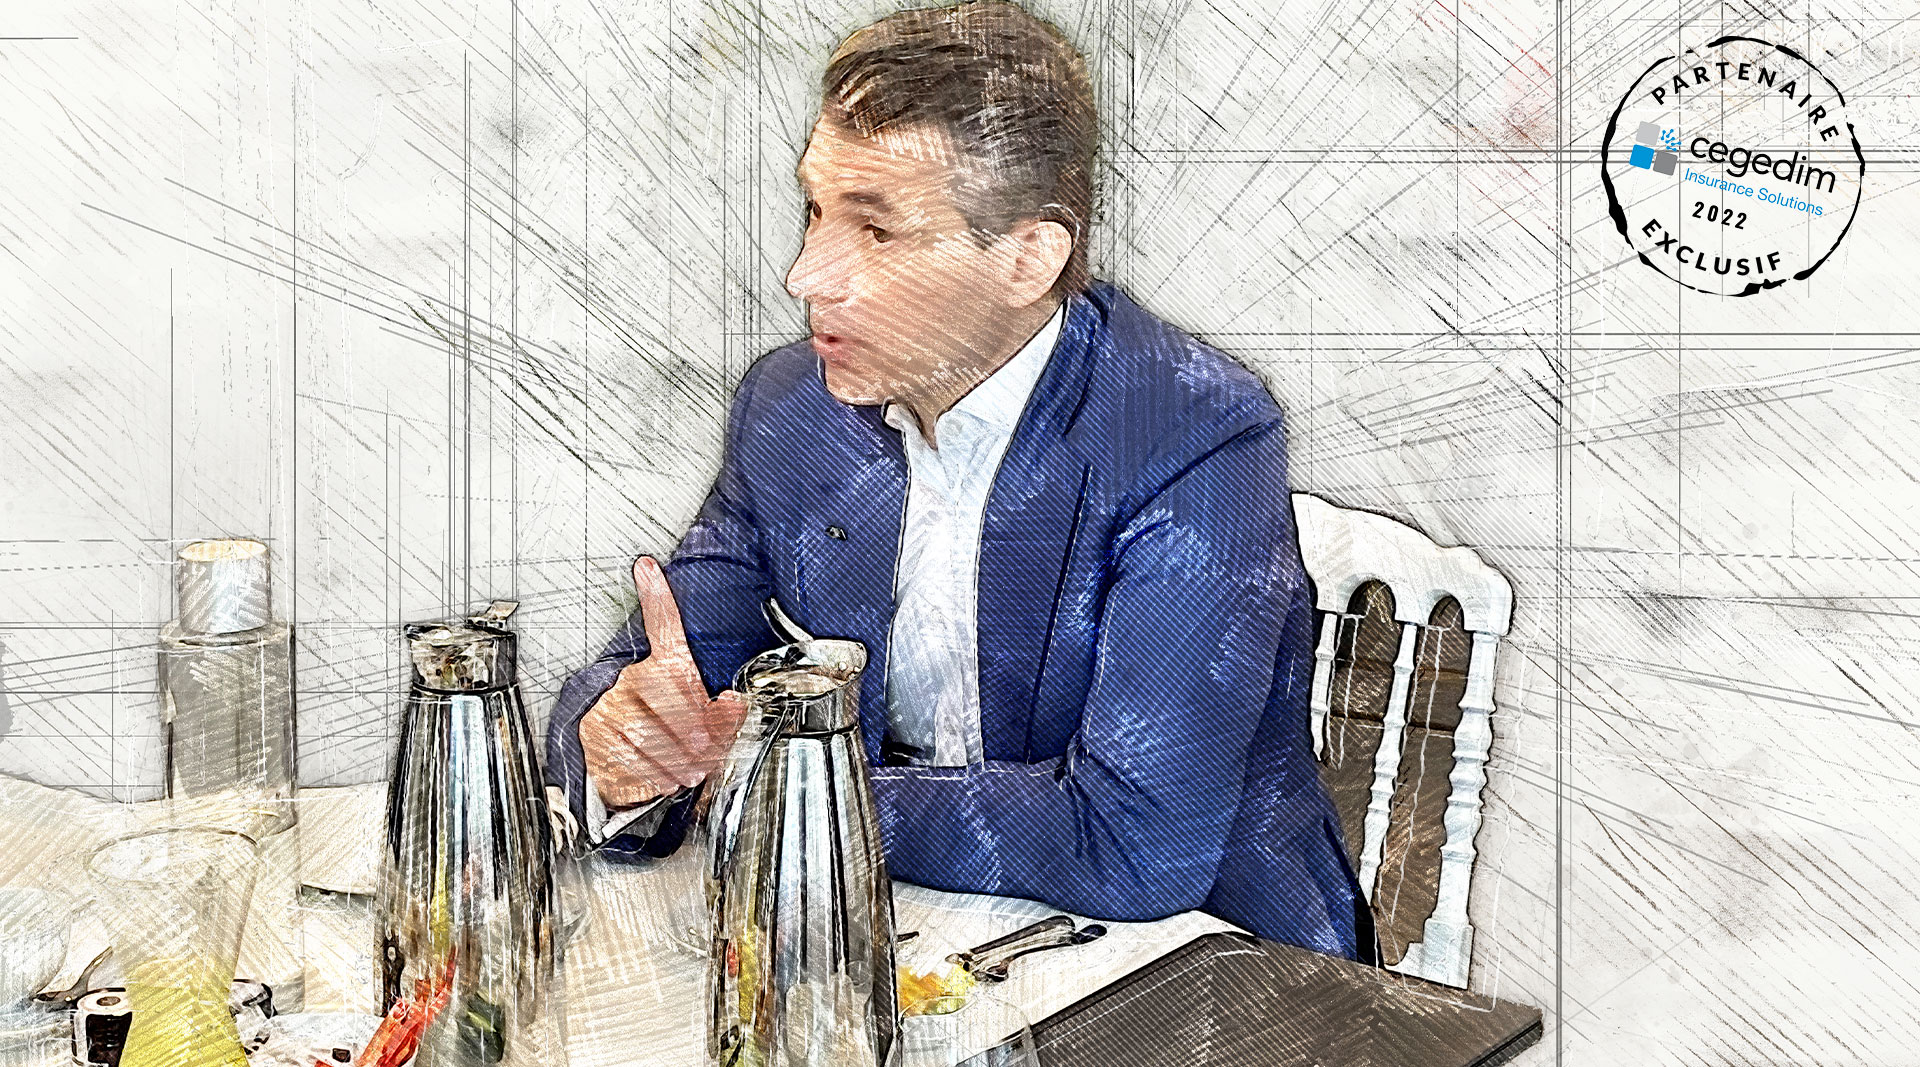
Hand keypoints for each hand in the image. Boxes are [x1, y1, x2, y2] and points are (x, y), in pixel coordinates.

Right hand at [580, 556, 748, 809]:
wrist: (626, 763)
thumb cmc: (671, 733)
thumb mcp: (704, 722)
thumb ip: (725, 713)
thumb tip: (735, 702)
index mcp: (661, 668)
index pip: (660, 628)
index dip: (654, 596)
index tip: (646, 567)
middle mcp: (629, 681)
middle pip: (660, 698)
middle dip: (689, 731)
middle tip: (704, 752)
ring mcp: (608, 707)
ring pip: (642, 734)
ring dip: (673, 759)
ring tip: (689, 771)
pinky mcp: (593, 737)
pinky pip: (623, 757)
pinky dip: (649, 774)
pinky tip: (663, 778)